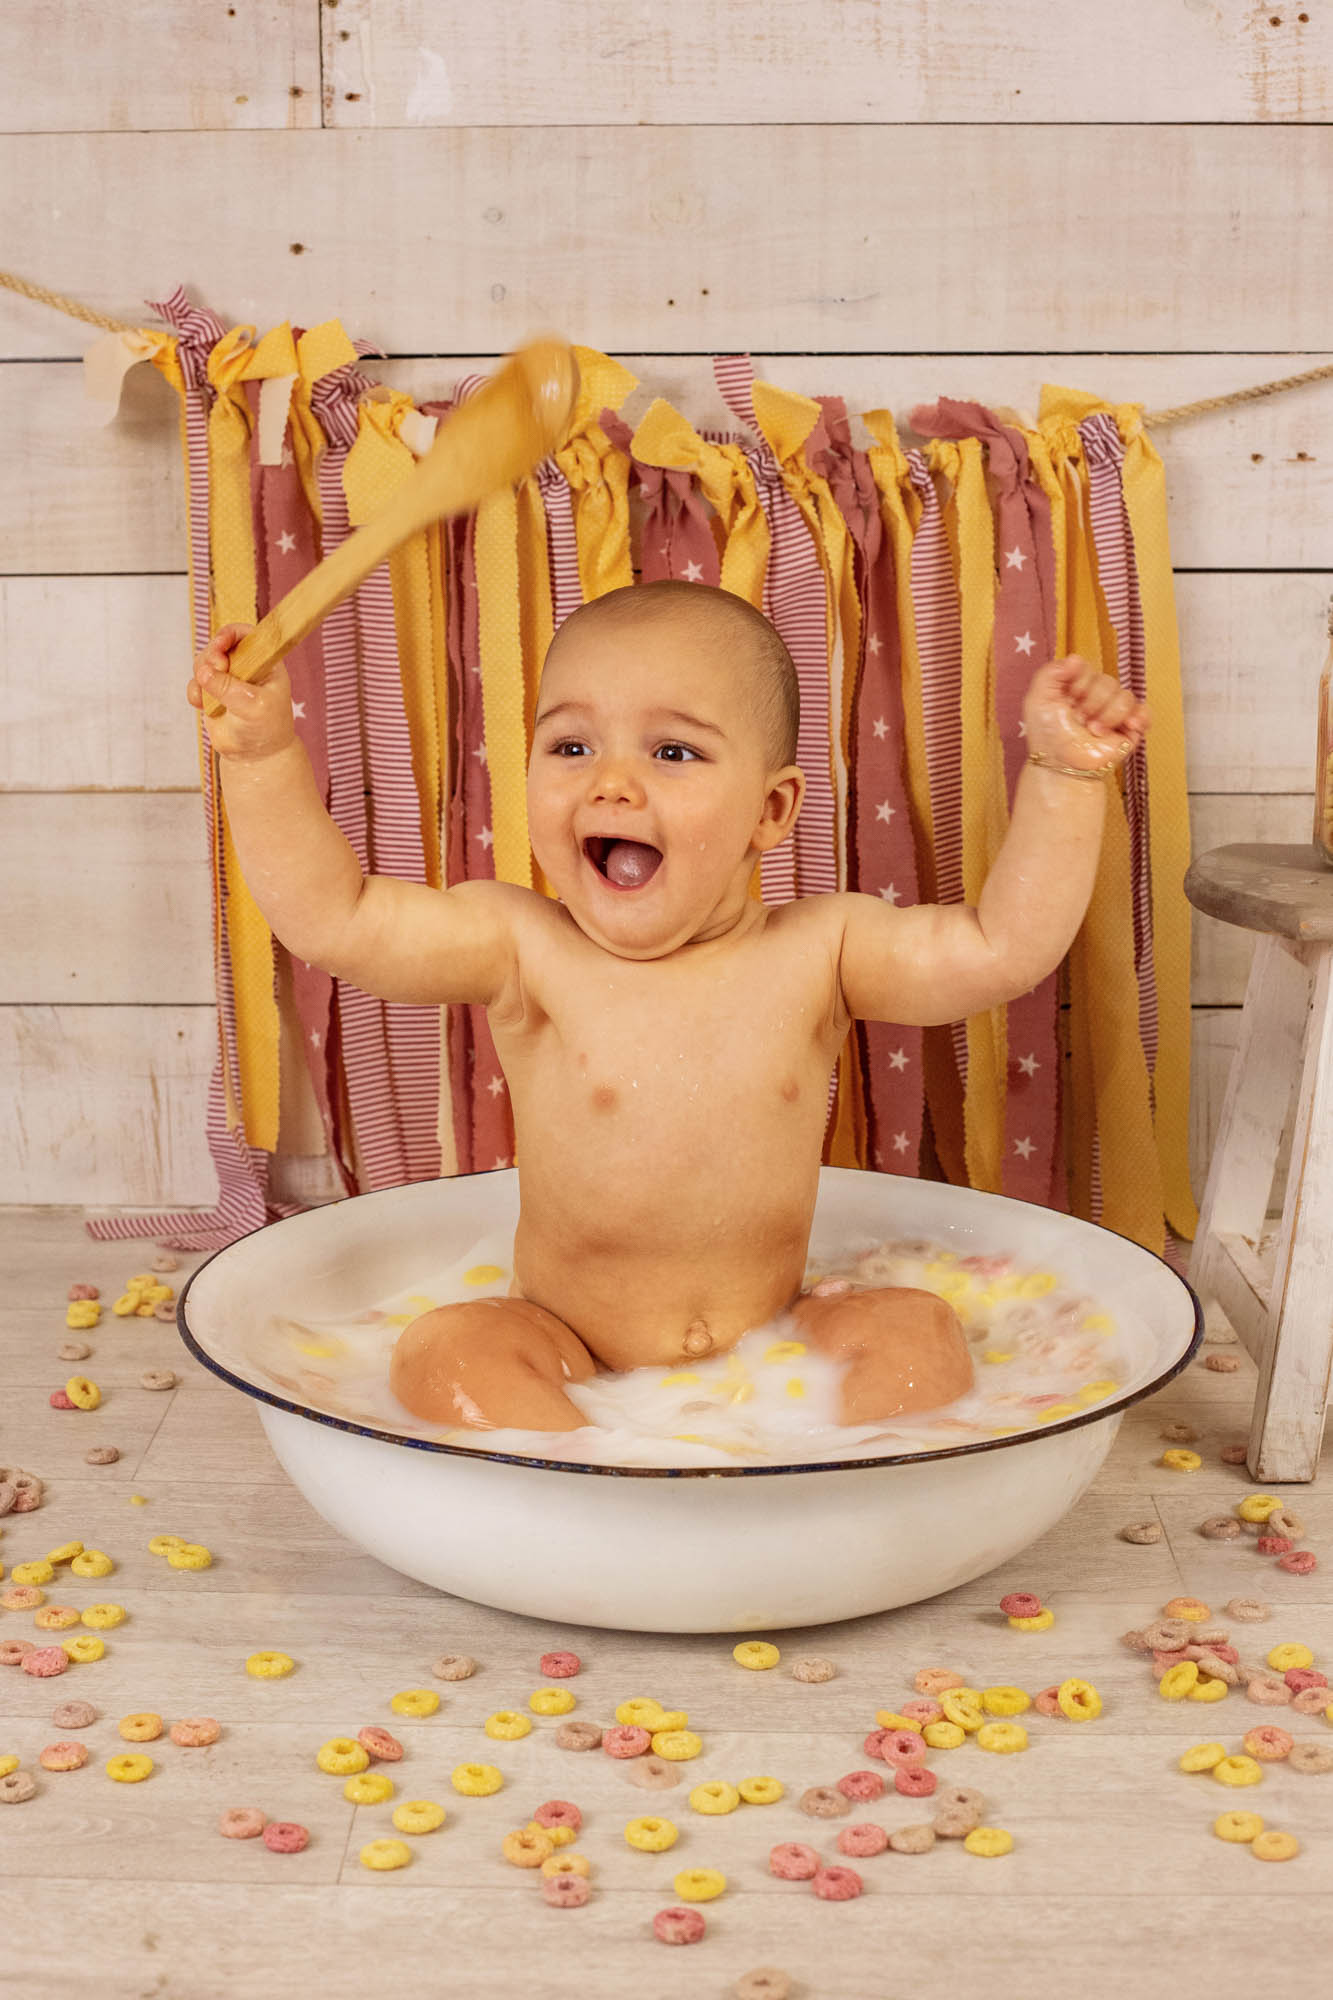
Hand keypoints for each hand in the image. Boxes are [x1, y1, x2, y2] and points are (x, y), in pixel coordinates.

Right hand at [186, 625, 296, 762]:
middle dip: (211, 656)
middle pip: (217, 646)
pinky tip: (203, 706)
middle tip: (217, 668)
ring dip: (201, 675)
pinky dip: (195, 693)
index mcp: (264, 662)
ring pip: (202, 663)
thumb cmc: (266, 728)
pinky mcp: (211, 693)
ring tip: (212, 696)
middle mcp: (245, 666)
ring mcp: (226, 679)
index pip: (246, 634)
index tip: (221, 644)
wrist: (256, 755)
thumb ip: (229, 688)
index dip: (230, 634)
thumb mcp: (254, 707)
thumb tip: (203, 672)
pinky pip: (195, 684)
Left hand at [1022, 654, 1149, 773]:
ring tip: (1094, 731)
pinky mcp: (1128, 729)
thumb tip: (1076, 658)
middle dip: (1092, 703)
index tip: (1068, 699)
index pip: (1088, 668)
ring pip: (1125, 696)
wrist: (1063, 767)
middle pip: (1108, 682)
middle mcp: (1095, 696)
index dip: (1079, 683)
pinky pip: (1144, 712)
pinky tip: (1128, 726)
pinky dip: (1139, 717)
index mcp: (1075, 686)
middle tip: (1080, 720)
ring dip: (1108, 716)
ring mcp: (1113, 712)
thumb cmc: (1047, 736)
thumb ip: (1050, 672)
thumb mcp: (1037, 700)